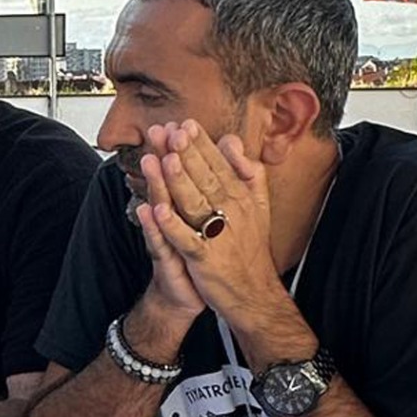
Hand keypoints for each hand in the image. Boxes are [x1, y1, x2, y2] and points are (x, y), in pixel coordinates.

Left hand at [144, 120, 283, 327]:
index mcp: (240, 197)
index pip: (218, 165)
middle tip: (172, 132)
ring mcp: (218, 234)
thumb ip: (247, 171)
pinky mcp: (205, 258)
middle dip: (188, 154)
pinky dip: (173, 226)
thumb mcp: (259, 204)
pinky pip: (187, 239)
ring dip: (179, 181)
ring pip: (196, 203)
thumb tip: (232, 139)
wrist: (255, 292)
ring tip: (164, 160)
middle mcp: (231, 211)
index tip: (185, 124)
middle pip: (205, 178)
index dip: (201, 145)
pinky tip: (158, 211)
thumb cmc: (250, 246)